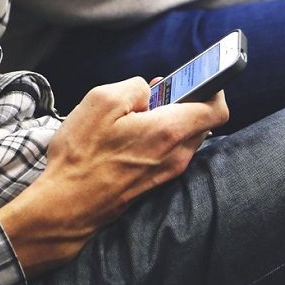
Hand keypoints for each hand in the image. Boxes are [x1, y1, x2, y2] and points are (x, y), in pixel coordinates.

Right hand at [0, 77, 228, 276]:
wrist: (67, 205)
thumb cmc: (81, 154)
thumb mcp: (101, 101)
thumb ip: (135, 87)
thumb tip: (149, 90)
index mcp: (169, 130)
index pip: (217, 108)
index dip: (212, 88)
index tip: (196, 79)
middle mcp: (176, 154)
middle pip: (201, 121)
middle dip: (184, 102)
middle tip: (154, 94)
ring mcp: (168, 172)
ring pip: (184, 137)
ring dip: (169, 121)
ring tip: (136, 115)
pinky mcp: (155, 182)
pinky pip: (170, 153)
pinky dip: (160, 139)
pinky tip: (130, 136)